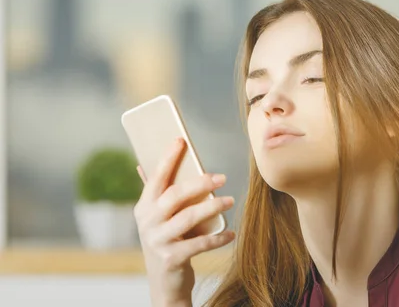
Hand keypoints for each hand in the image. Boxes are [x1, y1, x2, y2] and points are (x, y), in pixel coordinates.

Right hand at [133, 138, 235, 306]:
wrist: (165, 283)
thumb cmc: (168, 241)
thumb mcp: (160, 218)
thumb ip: (160, 193)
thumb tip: (150, 162)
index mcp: (143, 207)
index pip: (155, 178)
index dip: (168, 158)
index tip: (181, 140)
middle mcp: (147, 222)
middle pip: (175, 195)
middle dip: (200, 183)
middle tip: (222, 177)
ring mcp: (157, 241)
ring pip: (188, 218)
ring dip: (212, 207)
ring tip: (230, 201)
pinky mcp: (171, 259)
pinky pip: (199, 244)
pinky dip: (217, 238)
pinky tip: (230, 233)